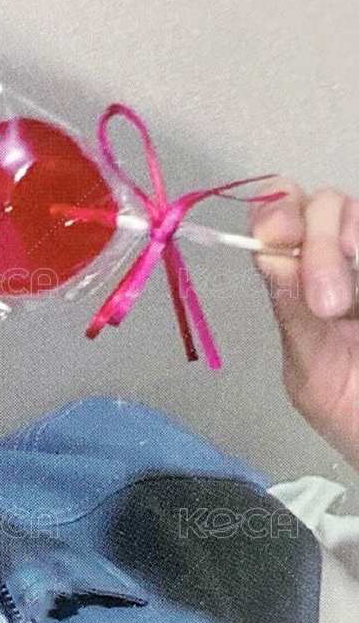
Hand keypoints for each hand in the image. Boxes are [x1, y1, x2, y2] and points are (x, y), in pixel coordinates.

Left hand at [248, 183, 358, 470]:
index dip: (273, 213)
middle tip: (330, 304)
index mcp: (303, 286)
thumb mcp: (316, 375)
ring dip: (344, 242)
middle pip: (323, 204)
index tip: (278, 239)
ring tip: (345, 308)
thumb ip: (294, 316)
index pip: (278, 220)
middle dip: (317, 240)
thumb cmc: (355, 418)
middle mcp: (343, 262)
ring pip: (352, 209)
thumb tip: (272, 257)